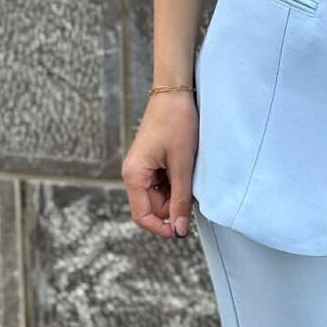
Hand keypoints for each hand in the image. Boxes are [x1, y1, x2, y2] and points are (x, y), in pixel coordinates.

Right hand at [122, 91, 197, 238]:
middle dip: (173, 208)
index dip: (162, 228)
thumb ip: (181, 200)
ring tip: (190, 176)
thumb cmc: (177, 124)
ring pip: (159, 198)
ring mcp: (141, 169)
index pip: (142, 216)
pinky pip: (162, 185)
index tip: (182, 231)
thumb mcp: (183, 165)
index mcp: (133, 175)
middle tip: (194, 195)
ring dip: (176, 195)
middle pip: (152, 208)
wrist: (175, 94)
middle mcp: (133, 174)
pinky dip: (175, 184)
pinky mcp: (151, 163)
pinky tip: (186, 170)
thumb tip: (180, 230)